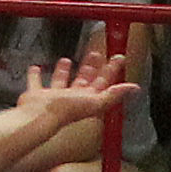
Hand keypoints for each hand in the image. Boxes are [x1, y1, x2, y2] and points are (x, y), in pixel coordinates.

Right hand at [9, 46, 135, 139]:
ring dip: (65, 72)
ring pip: (61, 81)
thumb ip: (114, 94)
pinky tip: (35, 68)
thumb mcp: (95, 101)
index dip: (112, 70)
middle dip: (90, 67)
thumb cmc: (66, 112)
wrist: (40, 117)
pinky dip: (35, 75)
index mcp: (87, 99)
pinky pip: (36, 83)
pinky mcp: (37, 95)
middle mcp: (72, 98)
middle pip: (84, 80)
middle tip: (95, 54)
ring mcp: (54, 97)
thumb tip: (134, 88)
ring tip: (67, 60)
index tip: (118, 58)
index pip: (104, 82)